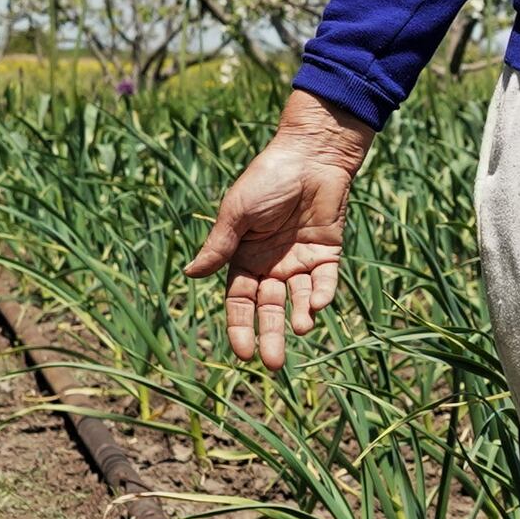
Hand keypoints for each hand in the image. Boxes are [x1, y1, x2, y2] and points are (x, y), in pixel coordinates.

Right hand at [183, 91, 377, 367]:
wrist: (310, 154)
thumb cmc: (267, 178)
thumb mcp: (237, 212)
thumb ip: (219, 245)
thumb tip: (191, 274)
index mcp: (244, 257)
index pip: (240, 301)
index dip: (240, 326)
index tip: (243, 353)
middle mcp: (272, 265)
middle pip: (269, 308)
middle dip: (270, 335)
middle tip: (272, 364)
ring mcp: (300, 260)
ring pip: (298, 300)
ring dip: (299, 317)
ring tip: (300, 328)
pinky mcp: (328, 253)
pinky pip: (326, 281)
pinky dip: (323, 295)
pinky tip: (317, 305)